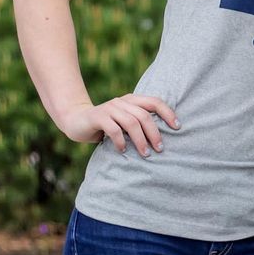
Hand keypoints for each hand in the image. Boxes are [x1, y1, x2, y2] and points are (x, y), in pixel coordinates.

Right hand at [59, 95, 178, 157]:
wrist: (75, 120)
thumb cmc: (106, 125)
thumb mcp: (124, 121)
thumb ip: (139, 123)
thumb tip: (163, 138)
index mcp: (132, 100)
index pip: (155, 102)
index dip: (168, 113)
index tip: (178, 127)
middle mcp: (122, 101)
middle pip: (144, 116)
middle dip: (154, 133)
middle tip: (160, 149)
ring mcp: (109, 108)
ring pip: (131, 123)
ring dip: (140, 140)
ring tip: (145, 154)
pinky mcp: (97, 117)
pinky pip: (113, 130)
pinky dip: (121, 141)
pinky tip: (123, 150)